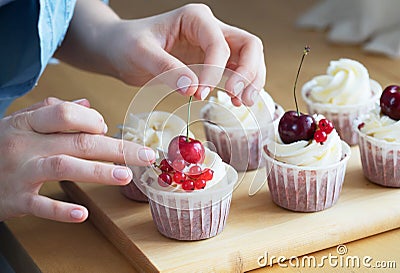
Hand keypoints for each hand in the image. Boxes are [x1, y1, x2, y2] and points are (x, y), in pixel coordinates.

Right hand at [0, 97, 154, 221]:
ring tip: (125, 176)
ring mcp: (20, 172)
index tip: (107, 128)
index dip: (90, 120)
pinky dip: (61, 210)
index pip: (64, 114)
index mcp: (27, 124)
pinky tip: (83, 214)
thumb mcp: (19, 123)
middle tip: (145, 155)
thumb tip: (88, 104)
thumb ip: (52, 112)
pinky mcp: (14, 199)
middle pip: (78, 142)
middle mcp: (25, 145)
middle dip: (116, 148)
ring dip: (98, 172)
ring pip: (64, 167)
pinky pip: (40, 205)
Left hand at [108, 4, 265, 105]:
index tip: (200, 93)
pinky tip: (235, 101)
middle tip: (239, 96)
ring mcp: (213, 46)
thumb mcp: (140, 53)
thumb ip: (165, 68)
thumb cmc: (127, 44)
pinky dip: (241, 86)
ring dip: (251, 80)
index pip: (219, 43)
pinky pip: (236, 72)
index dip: (215, 70)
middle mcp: (210, 29)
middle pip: (248, 45)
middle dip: (249, 71)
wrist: (120, 49)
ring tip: (243, 101)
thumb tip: (192, 88)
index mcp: (195, 19)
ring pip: (248, 58)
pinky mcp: (211, 63)